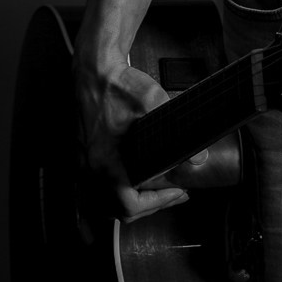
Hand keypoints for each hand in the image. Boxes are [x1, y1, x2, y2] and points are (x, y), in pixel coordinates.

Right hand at [74, 58, 209, 222]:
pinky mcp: (83, 156)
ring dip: (131, 203)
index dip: (157, 204)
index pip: (129, 205)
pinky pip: (97, 189)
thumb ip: (174, 127)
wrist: (93, 70)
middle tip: (174, 194)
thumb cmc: (116, 84)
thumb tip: (198, 156)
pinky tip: (132, 184)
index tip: (177, 192)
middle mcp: (90, 168)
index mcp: (105, 161)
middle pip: (118, 211)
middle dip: (150, 205)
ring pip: (105, 203)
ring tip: (156, 192)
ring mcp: (83, 164)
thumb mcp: (150, 100)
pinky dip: (116, 193)